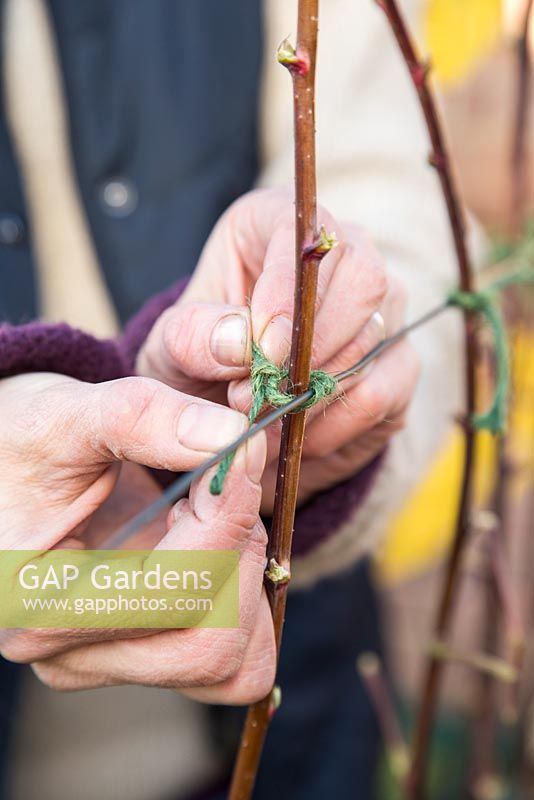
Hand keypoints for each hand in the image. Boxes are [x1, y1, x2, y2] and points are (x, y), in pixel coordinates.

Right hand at [0, 372, 273, 702]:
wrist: (5, 465)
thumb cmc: (17, 443)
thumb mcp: (64, 417)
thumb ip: (142, 420)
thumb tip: (231, 436)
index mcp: (40, 607)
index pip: (170, 595)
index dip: (225, 522)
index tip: (240, 454)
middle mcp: (72, 655)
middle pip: (208, 648)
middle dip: (240, 555)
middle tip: (227, 483)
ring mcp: (109, 658)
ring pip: (230, 664)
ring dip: (249, 580)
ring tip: (218, 511)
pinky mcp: (140, 649)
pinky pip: (229, 659)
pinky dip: (246, 601)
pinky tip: (218, 542)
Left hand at [138, 189, 419, 511]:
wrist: (227, 413)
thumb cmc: (198, 362)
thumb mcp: (171, 349)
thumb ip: (194, 337)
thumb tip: (243, 340)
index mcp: (278, 225)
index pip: (311, 235)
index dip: (291, 291)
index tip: (264, 348)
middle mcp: (345, 256)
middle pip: (364, 280)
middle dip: (310, 349)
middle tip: (253, 395)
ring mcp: (381, 309)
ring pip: (374, 341)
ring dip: (313, 394)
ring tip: (263, 419)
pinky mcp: (396, 365)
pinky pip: (381, 393)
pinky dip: (334, 425)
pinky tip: (296, 434)